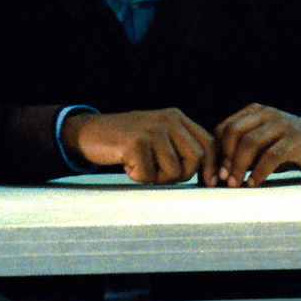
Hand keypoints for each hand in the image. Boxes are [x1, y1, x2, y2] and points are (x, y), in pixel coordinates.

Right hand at [62, 108, 214, 184]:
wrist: (88, 132)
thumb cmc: (126, 141)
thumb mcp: (158, 135)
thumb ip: (180, 146)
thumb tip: (210, 175)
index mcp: (176, 117)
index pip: (208, 143)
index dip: (212, 166)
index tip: (210, 183)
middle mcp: (168, 120)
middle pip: (195, 158)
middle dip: (182, 175)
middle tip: (158, 174)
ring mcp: (152, 130)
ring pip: (174, 171)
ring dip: (157, 178)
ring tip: (140, 167)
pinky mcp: (135, 143)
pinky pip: (149, 175)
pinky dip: (138, 177)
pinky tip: (127, 165)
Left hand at [214, 103, 300, 186]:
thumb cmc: (285, 146)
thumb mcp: (262, 142)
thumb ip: (242, 151)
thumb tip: (217, 173)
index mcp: (254, 111)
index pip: (224, 128)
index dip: (215, 152)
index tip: (212, 175)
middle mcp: (267, 114)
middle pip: (234, 131)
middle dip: (225, 157)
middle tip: (223, 179)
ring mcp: (282, 125)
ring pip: (250, 142)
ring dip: (239, 166)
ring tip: (235, 184)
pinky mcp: (295, 140)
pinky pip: (271, 156)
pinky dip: (259, 172)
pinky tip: (254, 183)